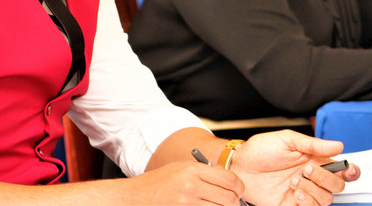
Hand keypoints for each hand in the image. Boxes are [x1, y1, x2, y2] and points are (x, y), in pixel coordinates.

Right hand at [125, 161, 244, 204]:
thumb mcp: (180, 170)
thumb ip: (203, 173)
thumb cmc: (155, 184)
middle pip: (229, 198)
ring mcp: (186, 203)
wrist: (132, 198)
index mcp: (193, 170)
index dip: (239, 188)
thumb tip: (228, 181)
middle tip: (233, 204)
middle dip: (234, 203)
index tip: (239, 192)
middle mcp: (191, 186)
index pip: (230, 179)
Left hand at [231, 130, 356, 205]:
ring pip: (326, 199)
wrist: (239, 165)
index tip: (348, 170)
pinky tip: (296, 193)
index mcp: (315, 159)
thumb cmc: (260, 149)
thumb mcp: (287, 140)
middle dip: (326, 179)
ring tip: (295, 181)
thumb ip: (314, 144)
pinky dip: (308, 202)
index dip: (351, 171)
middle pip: (337, 186)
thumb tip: (339, 146)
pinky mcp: (292, 205)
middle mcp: (312, 177)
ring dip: (314, 190)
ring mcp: (304, 193)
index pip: (341, 169)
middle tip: (307, 169)